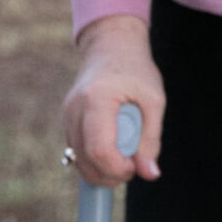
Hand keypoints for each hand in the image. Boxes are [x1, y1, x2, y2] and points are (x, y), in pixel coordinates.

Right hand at [62, 14, 164, 185]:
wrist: (111, 47)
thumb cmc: (135, 70)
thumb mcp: (154, 100)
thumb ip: (151, 138)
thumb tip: (150, 174)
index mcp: (97, 100)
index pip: (100, 150)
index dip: (118, 168)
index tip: (136, 167)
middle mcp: (74, 109)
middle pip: (85, 160)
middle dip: (110, 175)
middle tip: (133, 167)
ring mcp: (66, 115)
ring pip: (78, 160)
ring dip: (102, 170)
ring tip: (125, 157)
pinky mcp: (67, 120)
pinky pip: (77, 151)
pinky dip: (94, 159)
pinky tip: (113, 150)